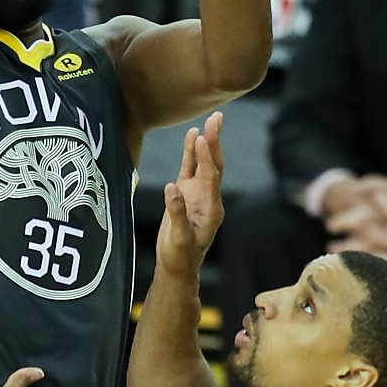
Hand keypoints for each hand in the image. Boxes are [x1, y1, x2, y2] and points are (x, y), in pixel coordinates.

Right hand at [156, 112, 223, 276]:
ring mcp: (198, 194)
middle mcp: (209, 198)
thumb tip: (170, 187)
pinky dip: (192, 152)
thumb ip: (176, 213)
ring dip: (207, 143)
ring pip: (204, 164)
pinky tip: (193, 136)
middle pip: (214, 165)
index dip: (206, 157)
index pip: (211, 177)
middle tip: (216, 118)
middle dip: (215, 142)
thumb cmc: (180, 257)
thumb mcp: (178, 239)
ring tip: (211, 121)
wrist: (178, 268)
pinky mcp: (186, 194)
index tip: (202, 138)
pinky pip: (190, 168)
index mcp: (212, 209)